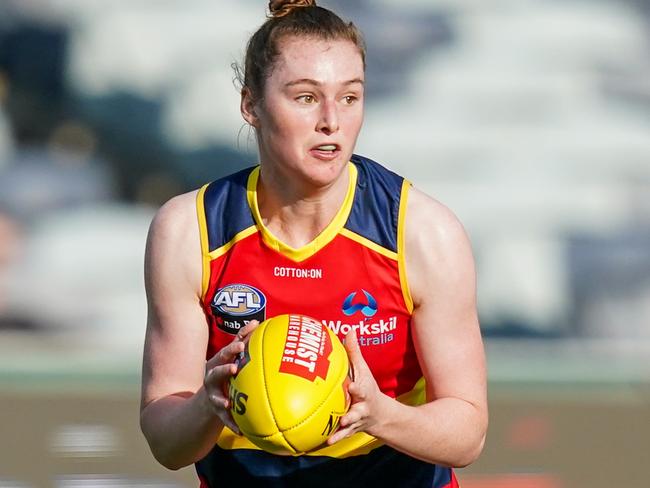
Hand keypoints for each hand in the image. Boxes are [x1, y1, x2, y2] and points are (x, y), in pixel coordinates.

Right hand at [203, 320, 259, 433]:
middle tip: (235, 366)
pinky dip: (232, 423)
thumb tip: (256, 322)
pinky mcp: (215, 410)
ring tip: (229, 402)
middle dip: (224, 366)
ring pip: (215, 395)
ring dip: (221, 398)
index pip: (227, 351)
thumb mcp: (231, 359)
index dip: (234, 346)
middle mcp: (212, 376)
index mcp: (219, 362)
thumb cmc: (225, 374)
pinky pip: (224, 418)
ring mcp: (212, 394)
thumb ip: (243, 342)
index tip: (243, 343)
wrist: (205, 401)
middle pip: (217, 368)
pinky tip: (241, 430)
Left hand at [327, 327, 387, 443]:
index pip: (361, 388)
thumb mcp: (363, 370)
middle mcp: (362, 407)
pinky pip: (343, 434)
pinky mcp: (352, 429)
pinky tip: (326, 441)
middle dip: (352, 413)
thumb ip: (354, 351)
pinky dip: (336, 437)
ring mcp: (358, 420)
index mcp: (364, 391)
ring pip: (351, 424)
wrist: (381, 414)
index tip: (351, 385)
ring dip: (343, 428)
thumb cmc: (367, 387)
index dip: (357, 387)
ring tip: (335, 431)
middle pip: (358, 410)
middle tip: (345, 417)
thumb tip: (349, 329)